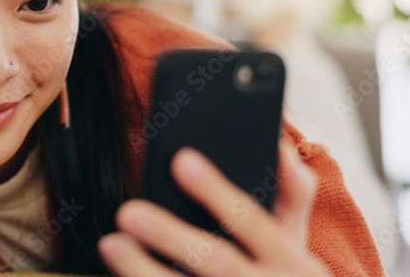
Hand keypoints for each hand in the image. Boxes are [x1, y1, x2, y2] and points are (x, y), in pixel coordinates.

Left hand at [98, 139, 329, 275]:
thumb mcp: (298, 245)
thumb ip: (291, 193)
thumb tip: (279, 146)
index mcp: (292, 262)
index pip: (252, 221)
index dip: (216, 191)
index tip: (182, 161)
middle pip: (215, 260)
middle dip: (170, 234)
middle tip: (128, 211)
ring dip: (144, 270)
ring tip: (111, 244)